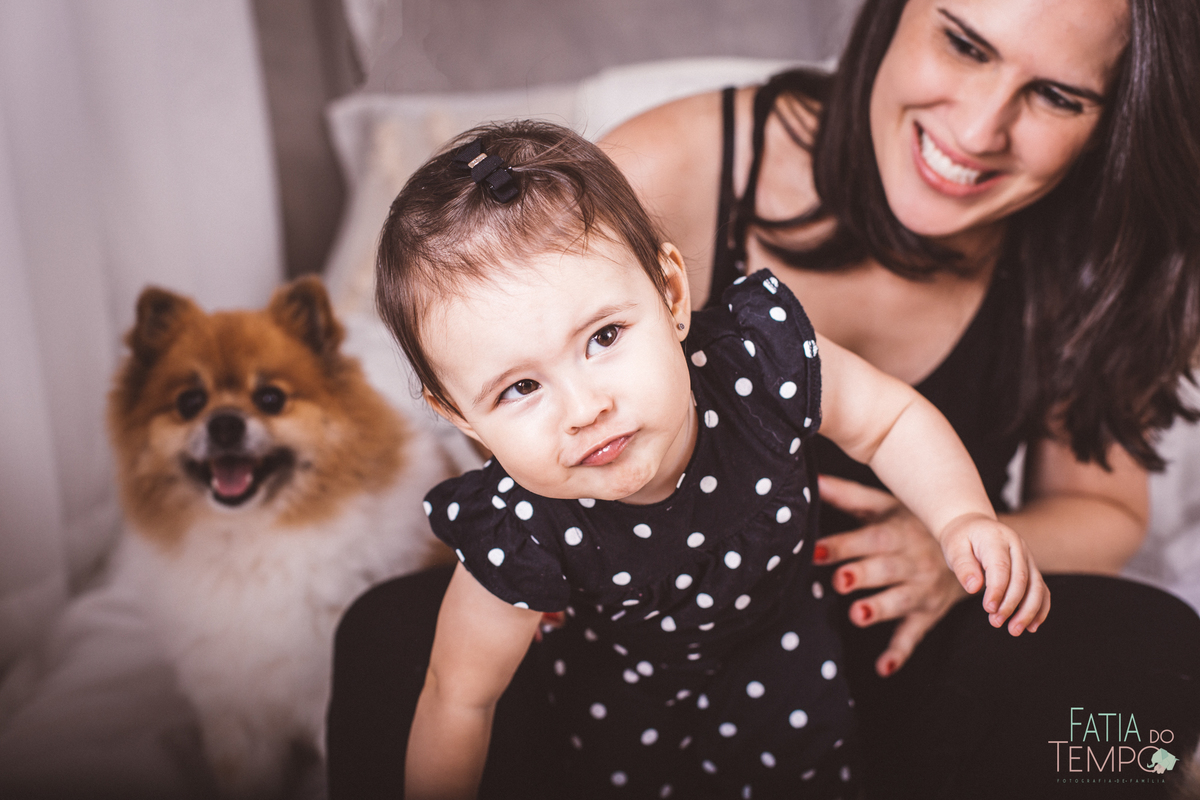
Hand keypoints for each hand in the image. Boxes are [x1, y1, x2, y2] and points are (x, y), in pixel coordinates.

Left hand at [816, 475, 968, 676]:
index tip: (815, 551)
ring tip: (856, 615)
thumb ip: (848, 495)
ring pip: (899, 601)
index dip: (842, 545)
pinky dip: (900, 652)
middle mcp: (911, 562)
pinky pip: (914, 635)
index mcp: (897, 533)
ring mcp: (921, 590)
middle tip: (840, 581)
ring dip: (879, 609)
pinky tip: (883, 668)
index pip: (868, 538)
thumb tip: (812, 480)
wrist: (971, 547)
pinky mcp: (928, 614)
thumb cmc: (912, 522)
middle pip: (884, 569)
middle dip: (862, 575)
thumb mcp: (884, 504)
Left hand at [936, 511, 1050, 635]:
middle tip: (996, 623)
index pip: (1001, 567)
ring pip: (1036, 586)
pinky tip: (1032, 626)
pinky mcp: (1031, 568)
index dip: (997, 590)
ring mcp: (1027, 557)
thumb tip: (974, 588)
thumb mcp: (954, 547)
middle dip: (1011, 605)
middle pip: (1022, 579)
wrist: (974, 525)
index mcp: (996, 538)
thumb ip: (963, 566)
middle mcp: (1017, 546)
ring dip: (1029, 611)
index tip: (989, 609)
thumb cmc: (961, 538)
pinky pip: (1041, 589)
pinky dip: (1040, 608)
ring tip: (1014, 630)